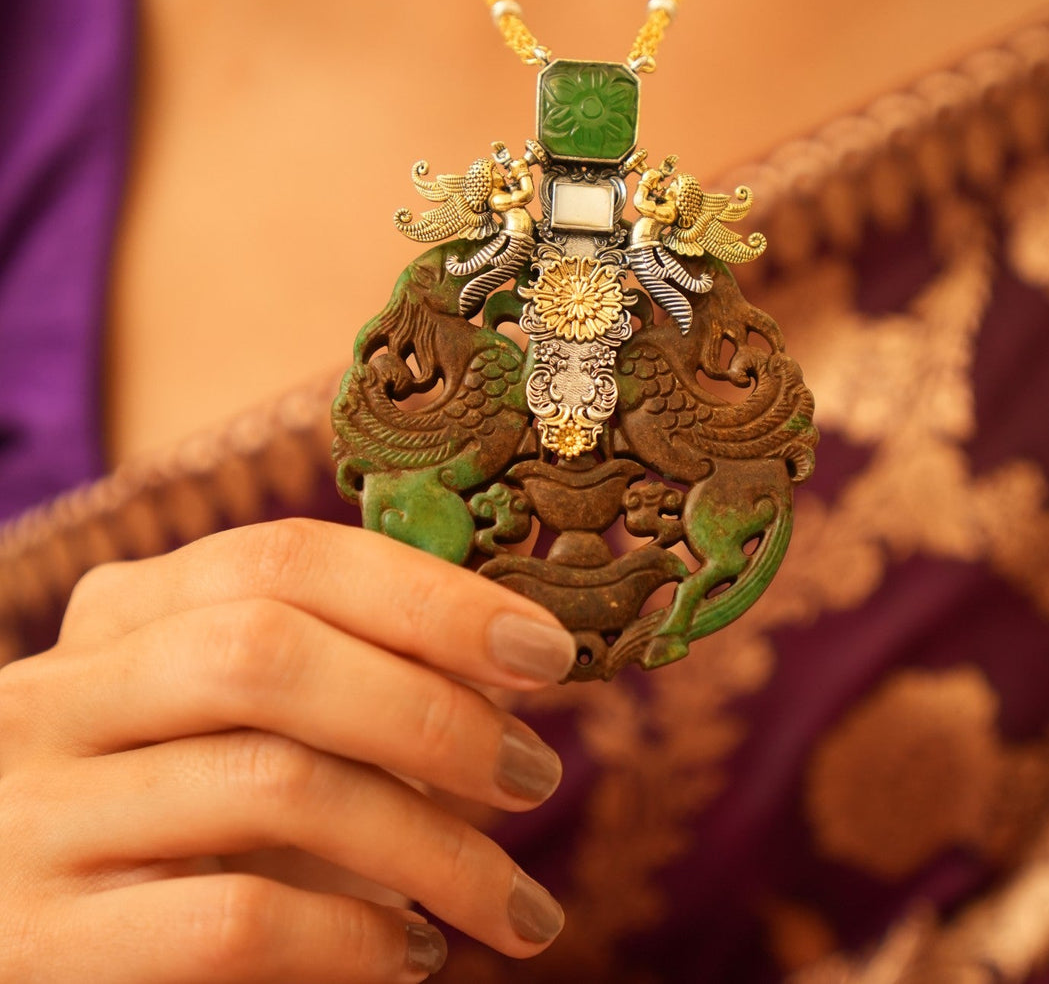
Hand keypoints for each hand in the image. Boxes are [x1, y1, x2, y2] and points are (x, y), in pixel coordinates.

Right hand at [0, 518, 575, 981]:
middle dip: (431, 712)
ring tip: (509, 897)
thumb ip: (327, 674)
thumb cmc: (160, 827)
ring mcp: (30, 818)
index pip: (284, 557)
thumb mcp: (220, 728)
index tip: (544, 651)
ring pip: (272, 786)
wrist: (12, 936)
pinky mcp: (34, 945)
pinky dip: (354, 939)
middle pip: (269, 653)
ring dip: (429, 844)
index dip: (426, 595)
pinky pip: (234, 923)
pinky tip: (412, 955)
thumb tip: (502, 657)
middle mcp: (56, 696)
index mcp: (117, 617)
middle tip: (535, 776)